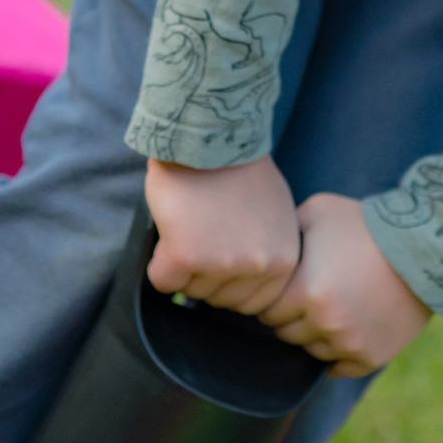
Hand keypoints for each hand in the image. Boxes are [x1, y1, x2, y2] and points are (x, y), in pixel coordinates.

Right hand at [145, 156, 301, 316]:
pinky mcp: (187, 255)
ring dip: (185, 264)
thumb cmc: (241, 172)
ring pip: (190, 292)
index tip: (226, 247)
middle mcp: (258, 265)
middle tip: (209, 230)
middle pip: (219, 300)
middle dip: (207, 272)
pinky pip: (162, 280)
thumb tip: (252, 280)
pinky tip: (174, 228)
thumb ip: (267, 252)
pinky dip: (159, 260)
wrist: (212, 138)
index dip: (232, 279)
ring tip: (196, 222)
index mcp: (283, 259)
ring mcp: (223, 263)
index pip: (250, 304)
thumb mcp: (276, 216)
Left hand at [259, 193, 432, 377]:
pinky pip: (340, 367)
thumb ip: (287, 232)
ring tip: (338, 306)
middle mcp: (323, 323)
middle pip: (288, 334)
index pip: (268, 312)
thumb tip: (268, 247)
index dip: (277, 298)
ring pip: (313, 351)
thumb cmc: (368, 223)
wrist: (427, 245)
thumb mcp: (320, 211)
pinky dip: (341, 353)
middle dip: (296, 316)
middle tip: (316, 294)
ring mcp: (348, 343)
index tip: (293, 286)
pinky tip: (349, 330)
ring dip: (318, 334)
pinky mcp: (372, 357)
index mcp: (304, 292)